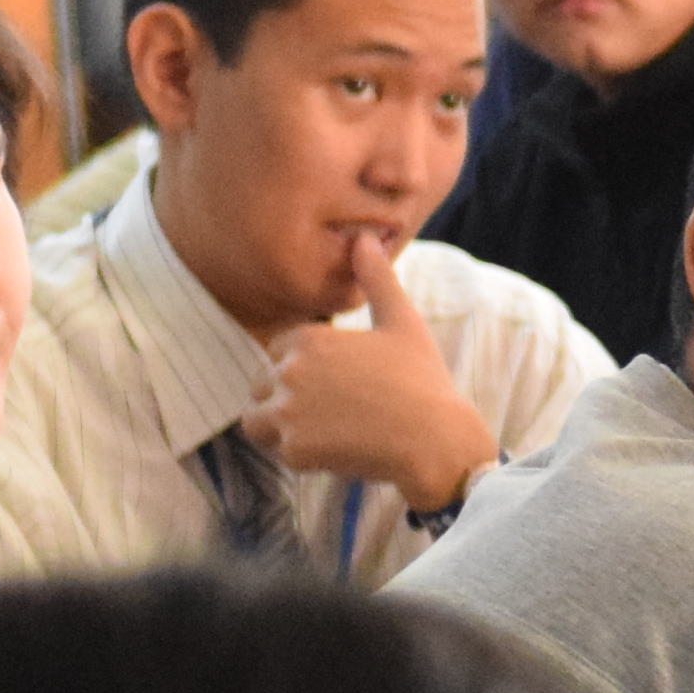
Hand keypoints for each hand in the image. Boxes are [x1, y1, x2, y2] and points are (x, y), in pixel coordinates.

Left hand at [254, 235, 502, 513]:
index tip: (339, 383)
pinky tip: (336, 451)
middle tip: (337, 413)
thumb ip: (376, 279)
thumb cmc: (422, 379)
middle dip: (288, 400)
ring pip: (256, 420)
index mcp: (308, 338)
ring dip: (280, 428)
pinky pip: (277, 452)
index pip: (277, 353)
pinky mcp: (294, 449)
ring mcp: (288, 411)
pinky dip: (300, 455)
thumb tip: (365, 237)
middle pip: (262, 386)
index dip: (304, 369)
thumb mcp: (402, 321)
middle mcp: (289, 371)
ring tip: (323, 432)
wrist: (437, 439)